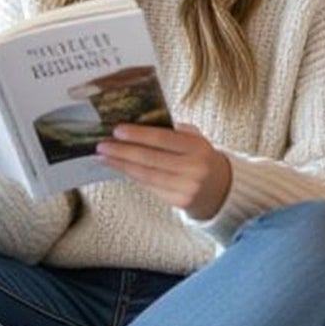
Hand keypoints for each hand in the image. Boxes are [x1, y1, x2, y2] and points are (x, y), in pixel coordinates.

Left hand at [95, 120, 231, 220]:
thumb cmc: (201, 159)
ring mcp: (186, 187)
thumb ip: (176, 131)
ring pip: (147, 175)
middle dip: (122, 151)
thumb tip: (141, 124)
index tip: (117, 131)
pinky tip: (119, 168)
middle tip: (102, 145)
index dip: (138, 135)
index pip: (163, 139)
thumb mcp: (197, 140)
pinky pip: (150, 186)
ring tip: (104, 158)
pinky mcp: (179, 202)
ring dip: (121, 165)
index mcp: (197, 147)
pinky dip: (132, 176)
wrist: (222, 189)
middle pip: (150, 158)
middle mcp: (193, 168)